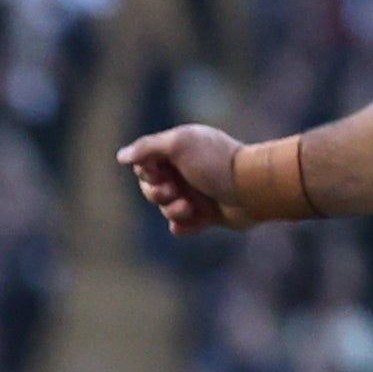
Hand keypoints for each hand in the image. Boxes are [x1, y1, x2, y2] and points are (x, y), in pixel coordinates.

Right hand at [117, 125, 249, 233]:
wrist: (251, 188)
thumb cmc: (215, 162)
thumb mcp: (179, 145)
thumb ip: (148, 148)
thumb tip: (121, 156)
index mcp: (179, 151)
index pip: (145, 164)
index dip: (147, 171)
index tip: (159, 171)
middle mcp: (185, 171)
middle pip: (151, 188)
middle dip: (157, 193)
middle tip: (173, 191)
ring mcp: (196, 193)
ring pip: (165, 208)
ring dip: (172, 210)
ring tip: (189, 207)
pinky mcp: (206, 215)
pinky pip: (181, 226)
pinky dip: (183, 225)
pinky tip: (191, 221)